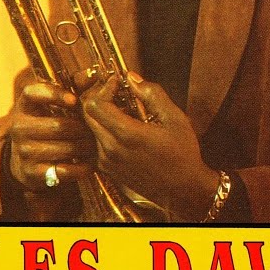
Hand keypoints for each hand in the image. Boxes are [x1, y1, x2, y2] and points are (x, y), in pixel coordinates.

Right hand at [7, 78, 96, 191]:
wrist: (23, 160)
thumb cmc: (45, 125)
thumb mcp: (52, 106)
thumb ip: (73, 88)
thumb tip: (93, 74)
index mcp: (24, 106)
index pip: (33, 93)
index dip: (54, 94)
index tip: (74, 100)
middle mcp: (19, 127)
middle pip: (58, 126)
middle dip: (82, 129)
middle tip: (95, 130)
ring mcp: (24, 151)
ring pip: (64, 148)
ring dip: (84, 147)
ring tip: (94, 145)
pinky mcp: (31, 172)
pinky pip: (63, 170)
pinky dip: (80, 168)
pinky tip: (89, 164)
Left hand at [81, 72, 220, 220]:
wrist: (182, 191)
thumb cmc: (182, 154)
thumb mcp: (174, 119)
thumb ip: (153, 94)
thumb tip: (132, 78)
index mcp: (127, 135)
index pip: (95, 104)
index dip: (104, 88)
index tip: (117, 82)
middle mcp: (111, 149)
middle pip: (87, 114)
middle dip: (99, 97)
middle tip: (116, 92)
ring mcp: (107, 161)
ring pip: (90, 128)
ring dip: (101, 114)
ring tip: (122, 109)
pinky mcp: (107, 169)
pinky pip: (95, 142)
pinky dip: (103, 129)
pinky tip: (123, 127)